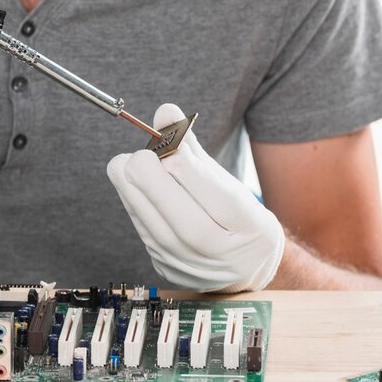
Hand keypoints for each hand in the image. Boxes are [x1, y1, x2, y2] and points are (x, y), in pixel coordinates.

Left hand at [107, 102, 284, 291]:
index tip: (162, 135)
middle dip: (147, 174)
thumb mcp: (227, 180)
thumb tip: (165, 111)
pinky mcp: (166, 270)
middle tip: (138, 154)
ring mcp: (190, 266)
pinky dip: (137, 205)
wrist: (245, 269)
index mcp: (247, 223)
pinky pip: (142, 230)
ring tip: (136, 167)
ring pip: (149, 222)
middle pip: (175, 212)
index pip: (210, 190)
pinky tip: (142, 192)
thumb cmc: (236, 216)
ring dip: (134, 187)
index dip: (180, 159)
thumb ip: (192, 148)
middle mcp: (220, 252)